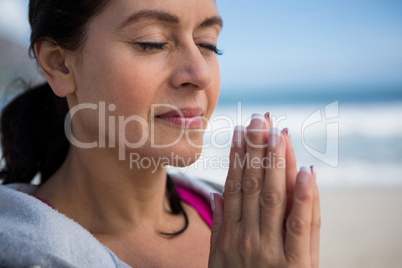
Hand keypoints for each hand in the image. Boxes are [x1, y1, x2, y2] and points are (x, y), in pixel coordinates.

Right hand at [208, 113, 320, 267]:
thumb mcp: (219, 262)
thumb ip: (219, 228)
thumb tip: (218, 196)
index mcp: (229, 236)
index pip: (233, 187)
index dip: (237, 157)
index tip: (240, 131)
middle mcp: (248, 238)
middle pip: (252, 185)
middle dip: (256, 150)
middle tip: (260, 119)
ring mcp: (271, 250)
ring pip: (274, 198)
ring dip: (276, 163)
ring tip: (278, 132)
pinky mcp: (297, 265)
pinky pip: (301, 226)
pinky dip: (306, 198)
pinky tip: (308, 171)